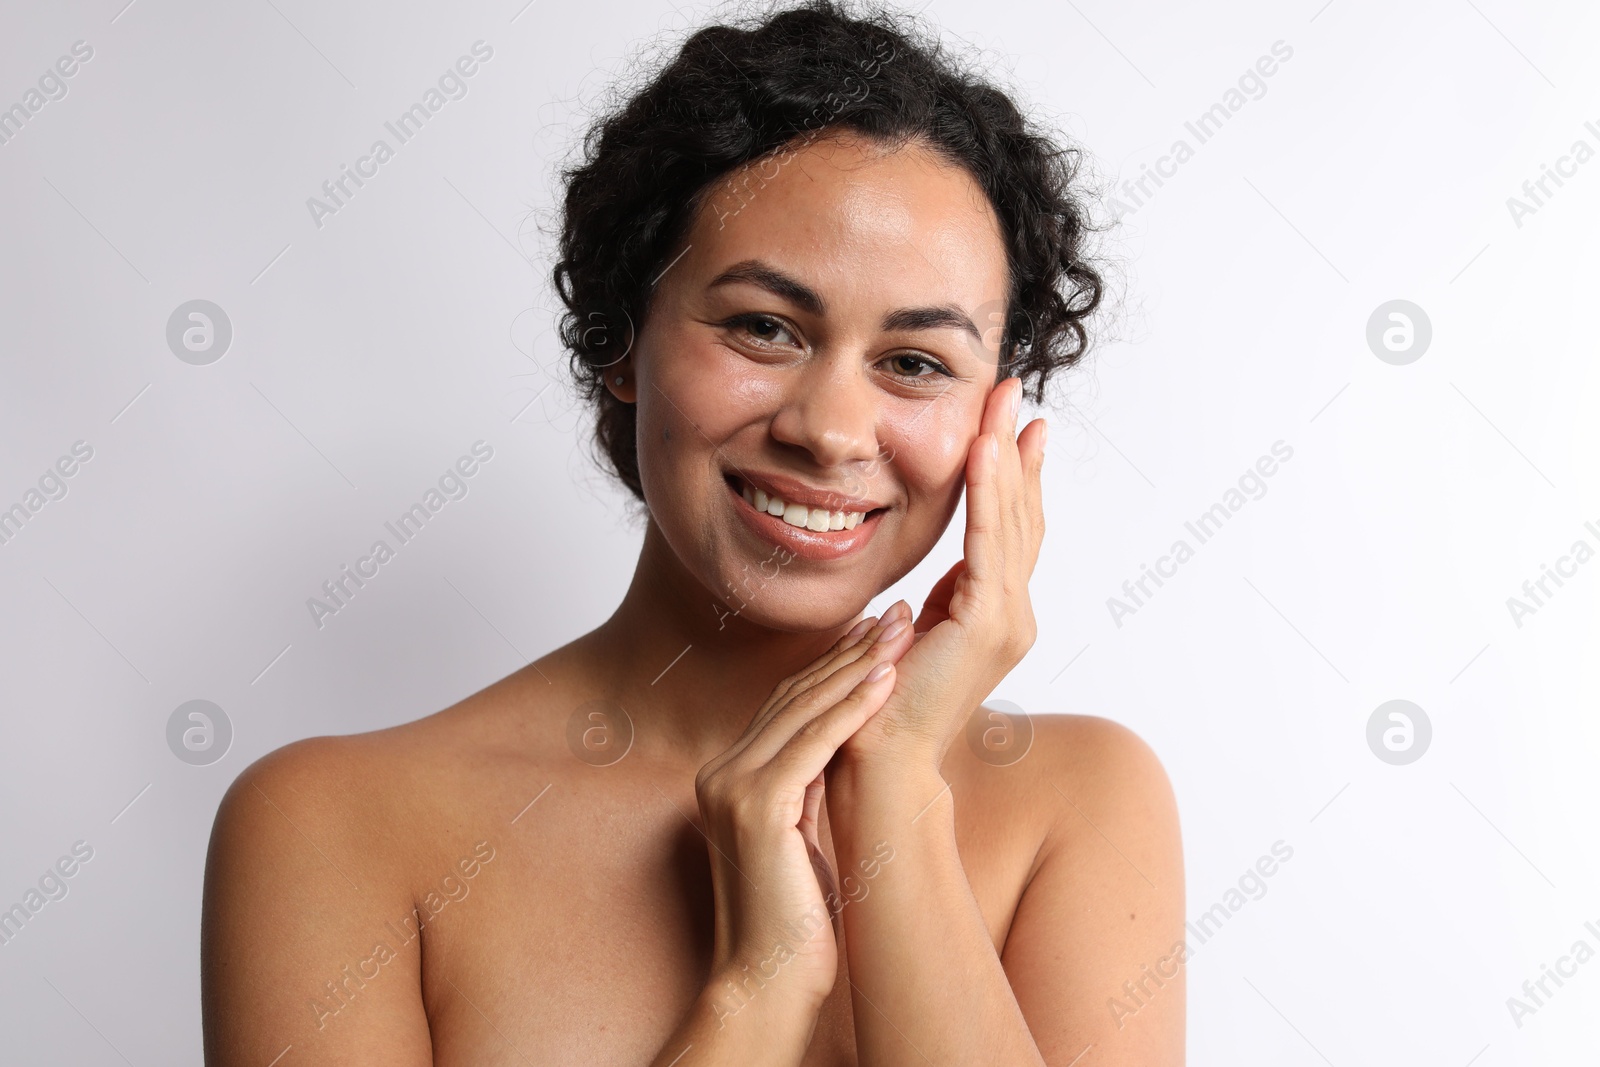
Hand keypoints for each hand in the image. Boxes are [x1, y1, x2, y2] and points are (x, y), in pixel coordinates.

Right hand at [691, 606, 916, 1024]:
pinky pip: (813, 745)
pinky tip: (884, 682)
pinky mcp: (757, 809)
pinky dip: (851, 711)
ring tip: (898, 632)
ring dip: (856, 668)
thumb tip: (835, 745)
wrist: (767, 981)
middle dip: (847, 652)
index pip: (785, 704)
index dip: (832, 664)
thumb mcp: (797, 834)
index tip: (873, 633)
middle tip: (892, 613)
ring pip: (803, 711)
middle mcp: (720, 773)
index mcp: (727, 777)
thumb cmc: (791, 920)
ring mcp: (732, 789)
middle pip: (792, 696)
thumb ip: (802, 787)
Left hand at [841, 378, 1045, 770]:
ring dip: (1004, 456)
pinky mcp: (987, 625)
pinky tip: (983, 450)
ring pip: (1010, 522)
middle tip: (1012, 391)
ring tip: (1000, 404)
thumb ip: (935, 604)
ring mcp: (1006, 621)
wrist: (878, 761)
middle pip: (1021, 515)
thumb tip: (934, 580)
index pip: (1010, 530)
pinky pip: (990, 545)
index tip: (1010, 424)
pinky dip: (988, 494)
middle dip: (1015, 448)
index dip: (1012, 475)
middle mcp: (1013, 616)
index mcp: (995, 616)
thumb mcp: (914, 636)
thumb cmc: (882, 704)